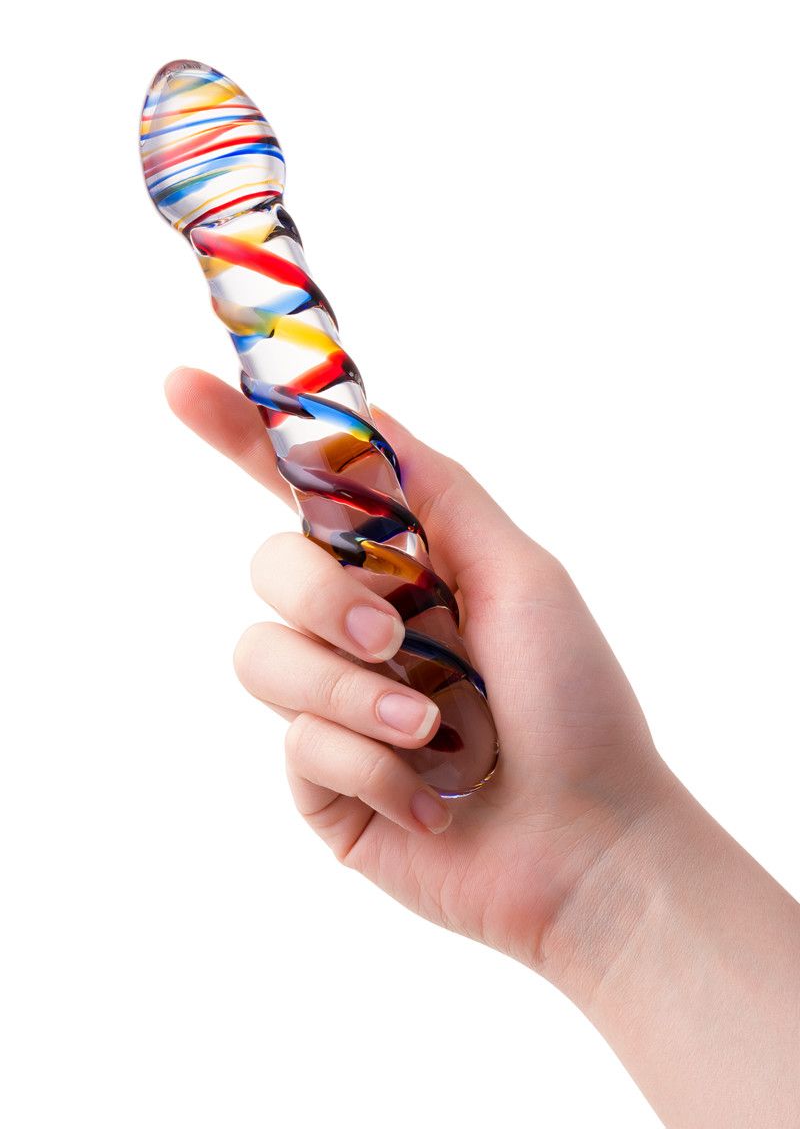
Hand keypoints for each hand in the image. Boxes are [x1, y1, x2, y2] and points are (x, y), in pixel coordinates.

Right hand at [164, 366, 670, 970]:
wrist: (590, 844)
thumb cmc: (575, 702)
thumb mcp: (520, 572)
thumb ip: (438, 490)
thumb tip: (362, 417)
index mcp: (403, 568)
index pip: (303, 491)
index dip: (240, 437)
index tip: (181, 386)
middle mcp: (358, 626)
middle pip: (269, 567)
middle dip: (322, 596)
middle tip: (393, 636)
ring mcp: (334, 706)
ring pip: (264, 658)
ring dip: (353, 694)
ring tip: (433, 734)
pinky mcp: (321, 784)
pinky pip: (297, 747)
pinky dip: (371, 766)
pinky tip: (431, 799)